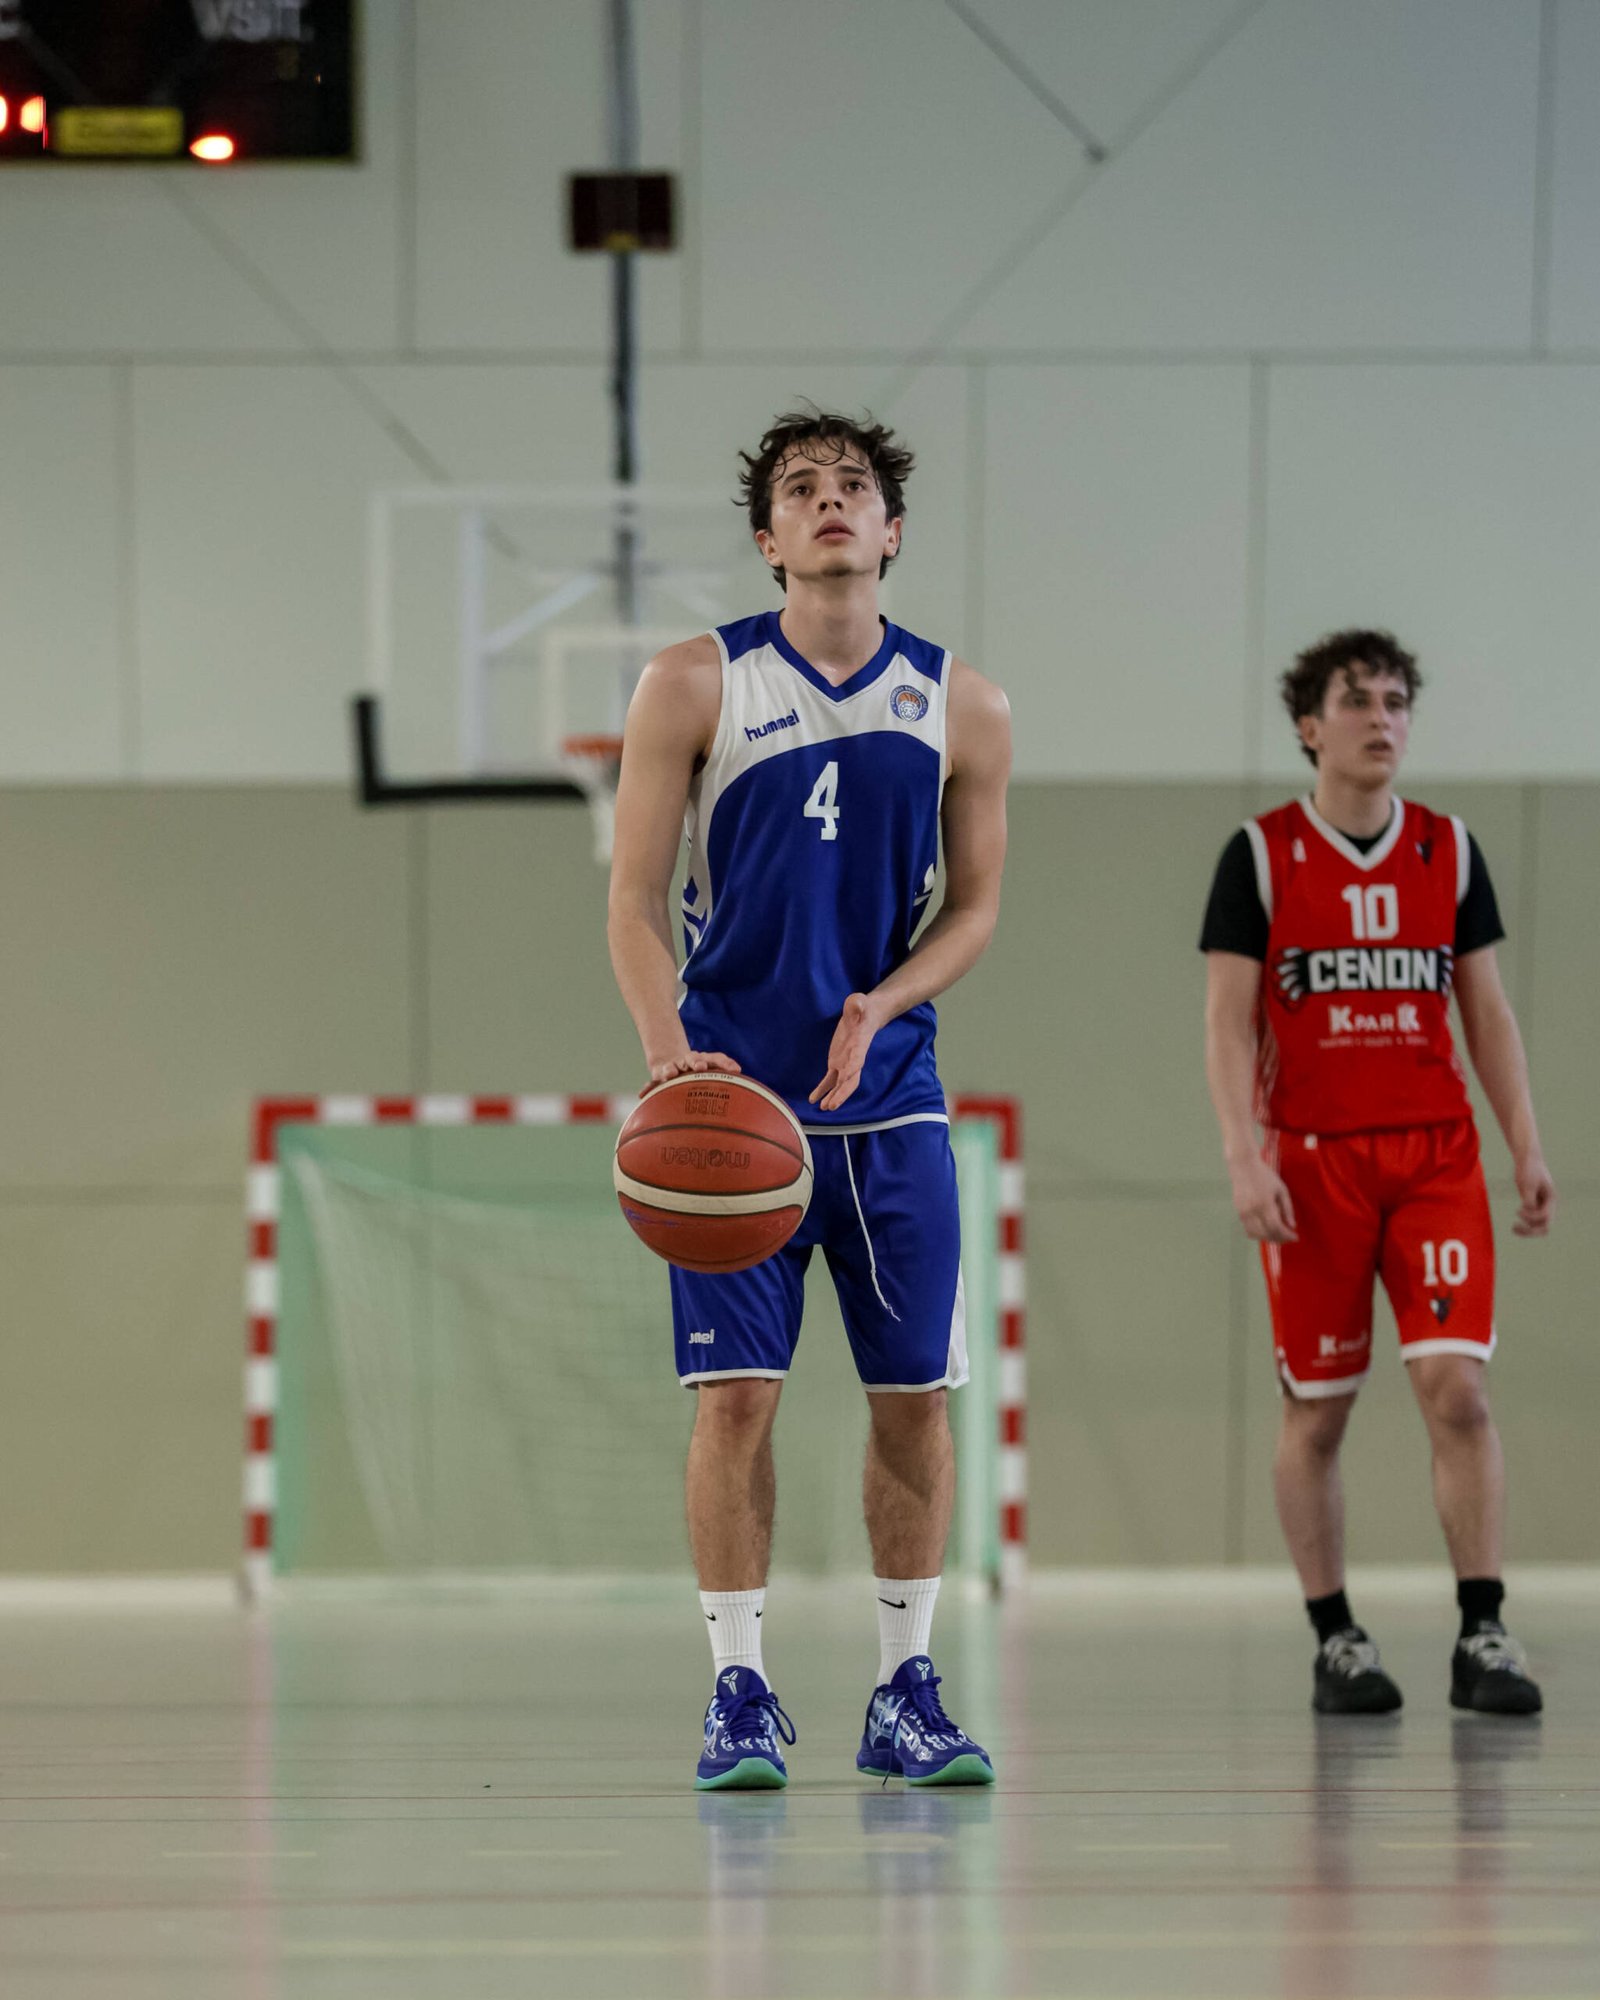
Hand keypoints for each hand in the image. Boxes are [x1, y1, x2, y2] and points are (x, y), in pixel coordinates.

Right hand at [642, 1050, 741, 1094]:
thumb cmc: (696, 1071)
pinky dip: (649, 1087)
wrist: (670, 1059)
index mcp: (703, 1060)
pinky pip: (653, 1082)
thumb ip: (724, 1067)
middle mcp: (687, 1061)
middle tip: (700, 1066)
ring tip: (669, 1074)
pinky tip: (643, 1094)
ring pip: (671, 1067)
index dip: (723, 1062)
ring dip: (670, 1070)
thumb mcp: (711, 1068)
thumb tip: (738, 1069)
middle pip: (692, 1059)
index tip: (734, 1067)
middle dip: (696, 1062)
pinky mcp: (659, 1075)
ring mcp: (672, 1067)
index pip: (715, 1058)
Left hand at [809, 992, 881, 1112]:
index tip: (844, 1077)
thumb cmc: (862, 1008)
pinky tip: (813, 1100)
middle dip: (841, 1093)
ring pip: (840, 1084)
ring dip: (832, 1096)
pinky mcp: (836, 1063)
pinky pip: (829, 1080)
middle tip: (832, 1105)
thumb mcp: (859, 1002)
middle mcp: (853, 1058)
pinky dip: (822, 1090)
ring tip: (824, 1108)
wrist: (867, 1015)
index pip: (856, 1060)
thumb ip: (857, 1004)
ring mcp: (845, 1063)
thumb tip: (857, 1003)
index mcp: (859, 1045)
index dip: (851, 1069)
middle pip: (850, 1081)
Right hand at [1228, 1152, 1297, 1243]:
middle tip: (1288, 1237)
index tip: (1295, 1237)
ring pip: (1255, 1235)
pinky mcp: (1238, 1212)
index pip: (1276, 1227)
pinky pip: (1248, 1229)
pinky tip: (1266, 1229)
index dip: (1286, 1235)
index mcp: (1265, 1204)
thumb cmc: (1265, 1176)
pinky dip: (1258, 1233)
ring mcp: (1243, 1212)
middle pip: (1266, 1233)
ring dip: (1268, 1238)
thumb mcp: (1281, 1189)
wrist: (1243, 1166)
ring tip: (1278, 1234)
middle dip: (1279, 1238)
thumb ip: (1287, 1208)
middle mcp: (1252, 1211)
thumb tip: (1292, 1225)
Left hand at [1512, 1153, 1555, 1235]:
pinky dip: (1526, 1223)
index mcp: (1551, 1199)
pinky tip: (1517, 1221)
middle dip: (1531, 1231)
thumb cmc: (1528, 1168)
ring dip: (1528, 1229)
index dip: (1530, 1217)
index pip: (1544, 1217)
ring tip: (1514, 1228)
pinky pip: (1533, 1220)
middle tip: (1514, 1228)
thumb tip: (1529, 1210)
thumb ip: (1529, 1197)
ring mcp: (1542, 1205)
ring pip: (1539, 1225)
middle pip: (1545, 1226)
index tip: (1518, 1210)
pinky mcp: (1534, 1204)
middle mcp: (1549, 1204)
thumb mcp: (1527, 1183)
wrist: (1527, 1158)